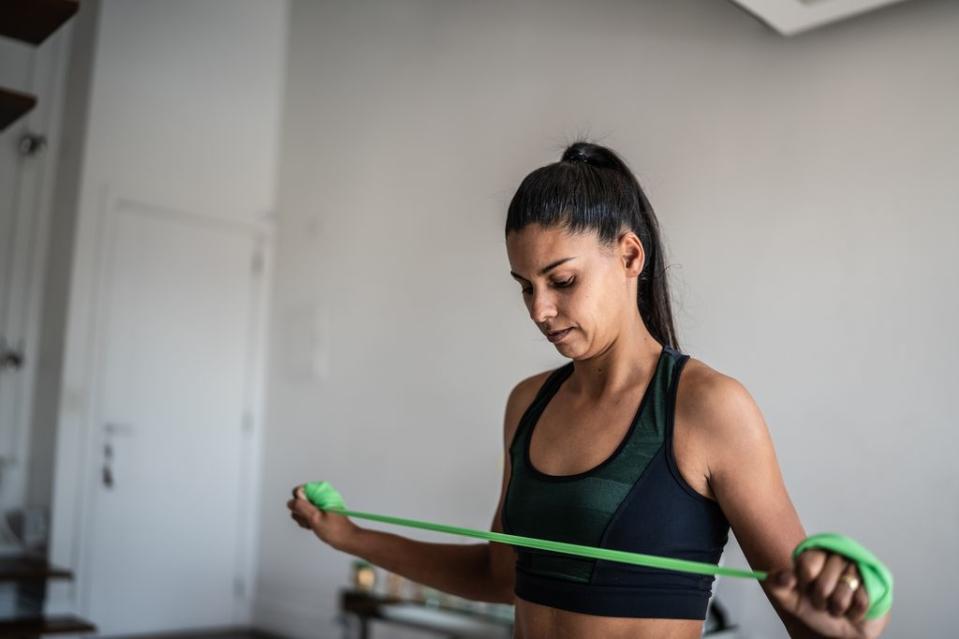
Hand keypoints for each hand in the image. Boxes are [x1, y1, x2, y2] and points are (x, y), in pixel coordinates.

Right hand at [287, 484, 359, 550]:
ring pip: (300, 509)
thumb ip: (302, 507)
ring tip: (314, 524)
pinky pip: (306, 515)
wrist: (345, 539)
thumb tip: (291, 502)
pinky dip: (307, 522)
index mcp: (321, 491)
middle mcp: (320, 495)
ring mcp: (319, 504)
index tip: (306, 512)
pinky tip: (314, 526)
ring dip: (304, 519)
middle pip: (298, 501)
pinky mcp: (319, 512)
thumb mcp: (315, 517)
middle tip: (311, 519)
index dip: (299, 503)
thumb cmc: (335, 529)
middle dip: (301, 513)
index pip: (299, 491)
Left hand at [768, 549, 889, 637]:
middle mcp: (835, 555)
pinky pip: (861, 601)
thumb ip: (777, 586)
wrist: (844, 630)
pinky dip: (854, 612)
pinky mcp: (875, 580)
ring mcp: (856, 566)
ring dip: (838, 608)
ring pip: (842, 593)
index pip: (806, 566)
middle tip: (824, 601)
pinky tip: (854, 609)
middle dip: (821, 601)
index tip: (805, 589)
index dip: (805, 585)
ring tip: (839, 606)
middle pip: (823, 583)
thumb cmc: (818, 611)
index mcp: (814, 554)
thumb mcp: (792, 600)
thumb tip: (784, 576)